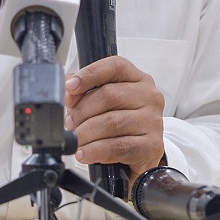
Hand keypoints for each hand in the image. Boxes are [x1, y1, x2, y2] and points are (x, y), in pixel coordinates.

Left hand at [64, 56, 165, 184]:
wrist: (141, 152)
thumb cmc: (121, 121)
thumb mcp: (103, 100)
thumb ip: (84, 90)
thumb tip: (67, 90)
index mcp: (137, 79)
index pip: (114, 66)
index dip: (88, 75)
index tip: (70, 87)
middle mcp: (149, 96)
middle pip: (109, 95)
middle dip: (82, 110)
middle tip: (70, 122)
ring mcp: (153, 121)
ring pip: (112, 122)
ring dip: (86, 133)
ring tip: (76, 139)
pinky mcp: (152, 145)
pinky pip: (118, 146)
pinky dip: (96, 151)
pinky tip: (85, 152)